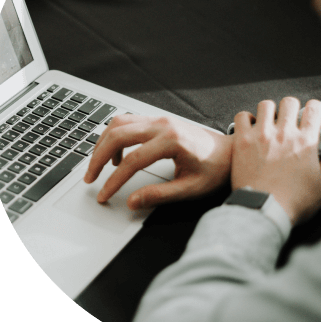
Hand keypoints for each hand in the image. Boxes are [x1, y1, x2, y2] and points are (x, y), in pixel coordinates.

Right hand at [84, 115, 231, 209]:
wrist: (229, 152)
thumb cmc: (215, 168)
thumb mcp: (190, 187)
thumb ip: (160, 195)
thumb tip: (133, 202)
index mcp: (172, 141)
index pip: (132, 161)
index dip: (114, 181)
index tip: (104, 195)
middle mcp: (163, 124)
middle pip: (118, 135)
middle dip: (98, 158)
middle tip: (90, 179)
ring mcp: (160, 119)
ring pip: (119, 123)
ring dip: (103, 143)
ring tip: (99, 167)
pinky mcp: (159, 120)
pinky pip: (128, 122)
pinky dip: (115, 136)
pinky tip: (118, 155)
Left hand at [231, 97, 320, 224]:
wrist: (263, 211)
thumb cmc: (294, 203)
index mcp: (306, 142)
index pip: (314, 109)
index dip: (314, 108)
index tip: (311, 114)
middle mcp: (284, 133)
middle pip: (289, 102)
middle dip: (291, 108)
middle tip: (289, 119)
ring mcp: (261, 135)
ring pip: (266, 105)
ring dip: (269, 111)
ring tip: (269, 121)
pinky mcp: (242, 141)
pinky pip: (242, 116)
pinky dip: (246, 118)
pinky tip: (250, 127)